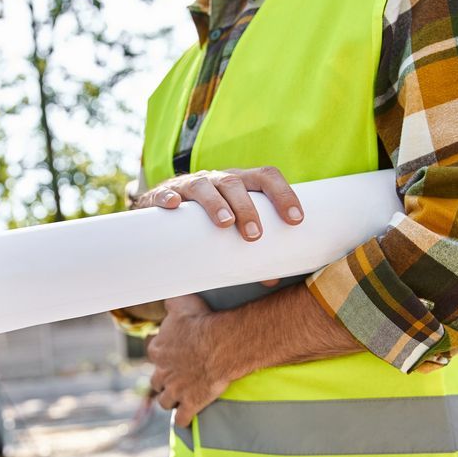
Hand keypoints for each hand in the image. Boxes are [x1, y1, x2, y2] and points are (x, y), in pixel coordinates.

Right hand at [132, 167, 303, 240]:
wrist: (166, 213)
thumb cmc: (210, 221)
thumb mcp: (233, 227)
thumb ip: (250, 250)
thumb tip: (271, 279)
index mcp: (240, 183)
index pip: (266, 177)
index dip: (283, 195)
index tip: (296, 221)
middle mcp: (216, 180)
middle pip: (234, 183)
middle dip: (247, 207)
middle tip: (254, 235)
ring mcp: (189, 186)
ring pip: (203, 187)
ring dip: (216, 203)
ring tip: (225, 224)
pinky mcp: (161, 196)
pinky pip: (164, 193)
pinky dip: (168, 197)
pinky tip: (174, 205)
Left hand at [146, 295, 233, 426]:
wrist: (221, 344)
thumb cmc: (201, 321)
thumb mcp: (181, 303)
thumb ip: (171, 303)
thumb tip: (167, 299)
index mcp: (158, 349)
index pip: (153, 351)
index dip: (161, 352)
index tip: (169, 351)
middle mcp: (162, 372)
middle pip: (156, 380)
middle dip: (163, 379)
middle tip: (174, 377)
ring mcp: (176, 390)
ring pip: (165, 401)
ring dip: (170, 400)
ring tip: (177, 399)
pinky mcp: (191, 403)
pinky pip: (182, 419)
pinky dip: (184, 420)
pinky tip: (186, 420)